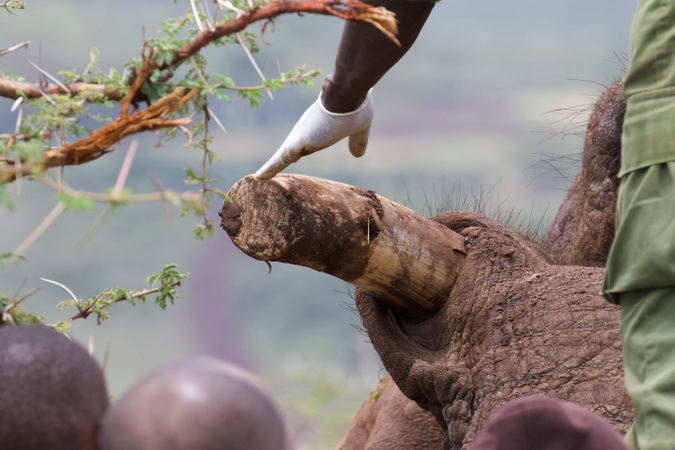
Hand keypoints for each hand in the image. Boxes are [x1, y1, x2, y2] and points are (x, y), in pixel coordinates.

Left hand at [254, 90, 372, 179]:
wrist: (347, 93)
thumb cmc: (354, 105)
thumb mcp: (360, 127)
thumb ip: (358, 140)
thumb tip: (358, 154)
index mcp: (320, 127)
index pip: (307, 141)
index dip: (299, 150)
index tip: (292, 157)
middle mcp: (306, 130)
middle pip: (292, 149)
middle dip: (280, 160)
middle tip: (267, 171)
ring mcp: (300, 137)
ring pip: (283, 156)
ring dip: (271, 168)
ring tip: (259, 177)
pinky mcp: (296, 144)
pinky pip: (279, 160)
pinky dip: (269, 169)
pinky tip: (258, 178)